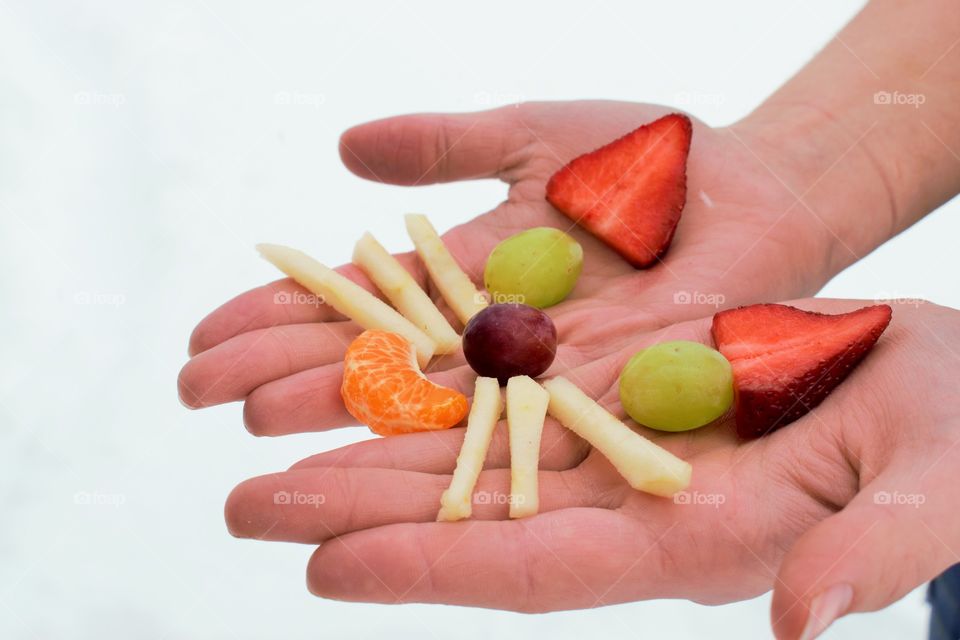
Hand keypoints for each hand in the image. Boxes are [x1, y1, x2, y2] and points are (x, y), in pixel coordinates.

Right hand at [178, 100, 859, 433]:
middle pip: (375, 370)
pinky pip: (511, 447)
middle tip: (198, 399)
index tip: (206, 339)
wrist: (757, 191)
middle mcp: (489, 343)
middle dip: (287, 383)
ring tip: (262, 452)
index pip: (355, 305)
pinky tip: (378, 485)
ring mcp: (539, 383)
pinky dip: (444, 467)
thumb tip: (346, 150)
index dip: (281, 320)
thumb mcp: (537, 134)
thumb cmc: (654, 157)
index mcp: (465, 279)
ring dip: (344, 435)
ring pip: (428, 418)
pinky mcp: (596, 415)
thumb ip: (446, 145)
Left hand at [223, 298, 959, 639]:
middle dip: (362, 510)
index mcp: (695, 538)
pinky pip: (509, 379)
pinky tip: (369, 362)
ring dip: (375, 440)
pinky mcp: (618, 379)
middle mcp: (634, 497)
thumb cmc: (951, 430)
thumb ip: (876, 549)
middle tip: (251, 504)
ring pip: (473, 441)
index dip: (434, 570)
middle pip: (476, 508)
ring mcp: (617, 438)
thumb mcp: (935, 480)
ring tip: (274, 436)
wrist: (939, 369)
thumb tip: (807, 622)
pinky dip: (436, 371)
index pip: (543, 567)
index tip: (325, 571)